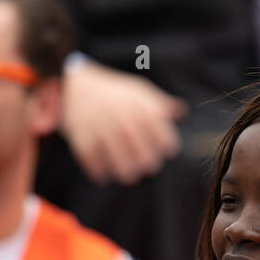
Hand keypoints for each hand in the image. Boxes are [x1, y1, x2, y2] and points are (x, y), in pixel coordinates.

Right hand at [62, 59, 187, 184]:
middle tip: (147, 166)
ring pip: (120, 161)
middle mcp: (121, 118)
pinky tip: (105, 175)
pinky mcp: (81, 138)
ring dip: (127, 172)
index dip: (167, 146)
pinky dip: (100, 173)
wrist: (76, 84)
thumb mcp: (138, 91)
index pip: (162, 135)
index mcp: (139, 107)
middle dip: (148, 163)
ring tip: (129, 175)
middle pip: (143, 153)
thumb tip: (182, 112)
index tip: (165, 151)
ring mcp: (100, 129)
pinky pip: (94, 163)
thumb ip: (161, 104)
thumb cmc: (114, 92)